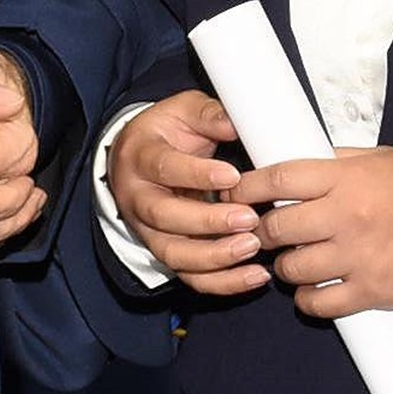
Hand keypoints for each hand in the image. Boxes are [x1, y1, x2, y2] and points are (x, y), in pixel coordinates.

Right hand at [105, 93, 266, 294]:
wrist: (140, 159)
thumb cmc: (166, 134)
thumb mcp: (183, 111)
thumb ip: (209, 115)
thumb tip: (236, 123)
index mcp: (140, 157)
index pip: (164, 168)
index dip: (197, 174)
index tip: (233, 176)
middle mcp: (138, 198)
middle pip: (165, 217)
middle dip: (208, 223)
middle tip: (249, 218)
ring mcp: (149, 230)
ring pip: (175, 254)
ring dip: (215, 257)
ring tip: (252, 249)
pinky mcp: (167, 252)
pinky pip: (190, 276)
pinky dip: (222, 282)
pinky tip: (254, 276)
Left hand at [237, 147, 392, 318]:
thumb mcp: (386, 158)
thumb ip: (341, 160)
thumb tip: (301, 161)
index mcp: (348, 178)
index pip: (278, 179)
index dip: (247, 188)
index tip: (236, 193)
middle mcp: (347, 217)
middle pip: (276, 227)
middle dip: (262, 231)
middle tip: (264, 233)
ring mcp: (358, 257)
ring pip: (291, 268)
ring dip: (285, 267)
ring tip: (294, 262)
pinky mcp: (372, 292)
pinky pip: (319, 303)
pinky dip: (307, 299)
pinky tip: (313, 291)